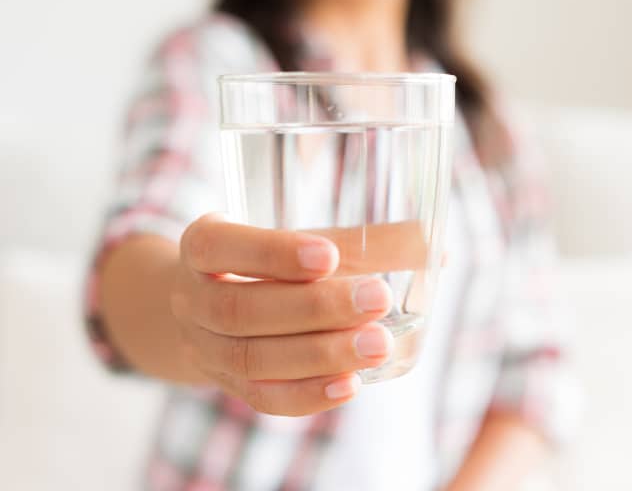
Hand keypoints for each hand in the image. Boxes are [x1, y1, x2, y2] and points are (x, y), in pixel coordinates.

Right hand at [171, 213, 394, 415]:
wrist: (212, 306)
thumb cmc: (267, 263)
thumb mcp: (295, 241)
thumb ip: (358, 242)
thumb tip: (432, 245)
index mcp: (201, 247)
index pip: (219, 249)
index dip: (271, 254)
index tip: (328, 256)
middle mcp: (192, 298)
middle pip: (243, 309)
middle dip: (315, 307)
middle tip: (378, 299)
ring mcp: (206, 348)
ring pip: (252, 358)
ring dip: (319, 354)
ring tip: (378, 344)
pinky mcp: (230, 384)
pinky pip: (262, 398)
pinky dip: (307, 394)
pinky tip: (350, 385)